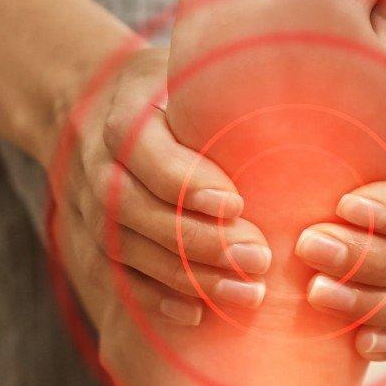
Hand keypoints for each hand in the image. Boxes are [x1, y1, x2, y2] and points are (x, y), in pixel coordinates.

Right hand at [60, 45, 272, 325]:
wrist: (94, 106)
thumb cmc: (171, 90)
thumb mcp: (191, 71)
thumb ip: (225, 91)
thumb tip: (302, 109)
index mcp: (120, 111)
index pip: (140, 145)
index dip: (183, 179)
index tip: (236, 204)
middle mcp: (94, 161)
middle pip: (131, 206)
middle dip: (196, 239)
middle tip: (259, 259)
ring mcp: (83, 205)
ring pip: (124, 248)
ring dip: (185, 276)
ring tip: (246, 292)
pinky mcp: (86, 240)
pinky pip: (113, 276)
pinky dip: (153, 298)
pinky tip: (197, 314)